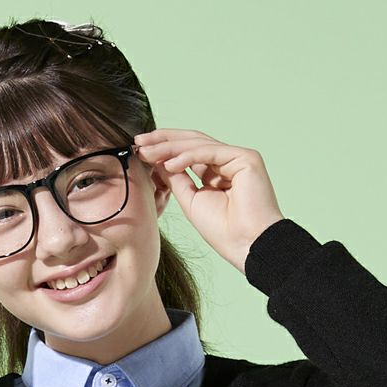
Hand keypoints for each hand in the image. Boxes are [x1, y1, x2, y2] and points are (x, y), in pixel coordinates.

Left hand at [133, 129, 284, 274]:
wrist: (248, 245)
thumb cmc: (224, 232)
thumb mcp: (191, 201)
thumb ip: (176, 179)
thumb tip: (157, 160)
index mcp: (216, 172)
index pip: (187, 152)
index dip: (163, 149)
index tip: (139, 150)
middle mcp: (228, 161)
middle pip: (192, 143)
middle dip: (163, 141)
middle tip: (138, 142)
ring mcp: (238, 158)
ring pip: (198, 144)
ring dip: (170, 147)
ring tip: (147, 152)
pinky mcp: (246, 158)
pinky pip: (210, 152)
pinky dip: (187, 156)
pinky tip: (168, 163)